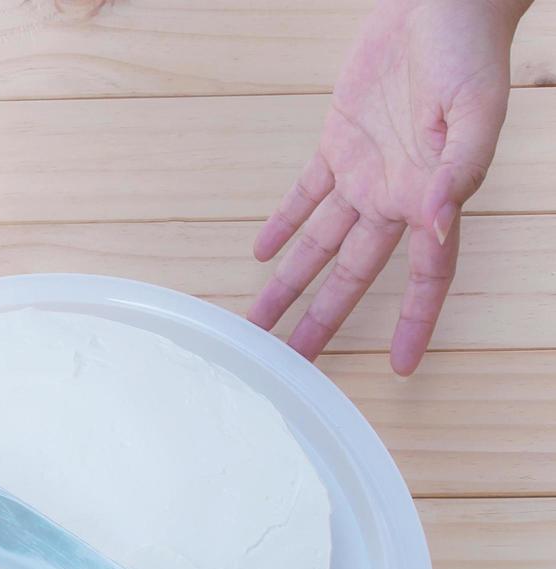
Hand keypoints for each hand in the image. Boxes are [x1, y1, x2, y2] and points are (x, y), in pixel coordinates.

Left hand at [249, 0, 527, 374]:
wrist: (441, 3)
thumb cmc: (469, 53)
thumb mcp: (475, 113)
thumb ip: (458, 173)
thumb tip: (439, 229)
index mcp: (432, 197)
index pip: (426, 277)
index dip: (415, 321)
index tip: (402, 366)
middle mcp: (396, 196)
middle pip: (353, 274)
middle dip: (324, 319)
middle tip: (293, 361)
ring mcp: (364, 173)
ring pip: (319, 244)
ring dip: (290, 283)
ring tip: (260, 321)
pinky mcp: (338, 144)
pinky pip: (305, 195)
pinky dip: (283, 224)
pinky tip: (263, 255)